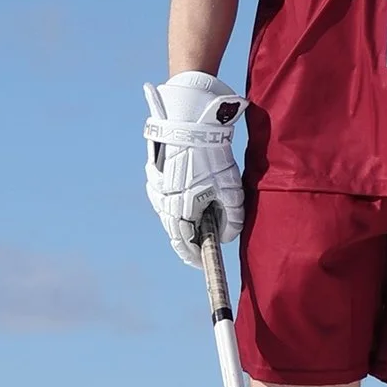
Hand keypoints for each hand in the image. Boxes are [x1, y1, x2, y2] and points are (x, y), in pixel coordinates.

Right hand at [144, 71, 244, 256]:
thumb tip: (227, 236)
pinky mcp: (153, 173)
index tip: (203, 264)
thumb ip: (232, 218)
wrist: (189, 122)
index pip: (183, 245)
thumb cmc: (212, 157)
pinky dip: (177, 200)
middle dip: (191, 237)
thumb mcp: (231, 189)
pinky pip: (164, 195)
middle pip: (175, 229)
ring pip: (169, 212)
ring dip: (184, 217)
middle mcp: (162, 203)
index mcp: (179, 211)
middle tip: (206, 239)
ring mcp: (155, 187)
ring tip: (202, 212)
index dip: (194, 257)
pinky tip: (190, 191)